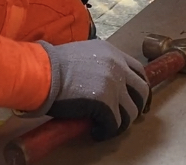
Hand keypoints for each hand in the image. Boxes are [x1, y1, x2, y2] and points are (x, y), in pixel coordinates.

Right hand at [30, 39, 148, 140]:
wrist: (43, 72)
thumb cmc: (54, 64)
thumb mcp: (84, 54)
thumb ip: (99, 63)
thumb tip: (101, 81)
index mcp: (113, 53)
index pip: (138, 71)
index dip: (138, 87)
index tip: (134, 98)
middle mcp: (118, 67)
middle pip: (142, 91)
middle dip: (137, 106)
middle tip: (127, 116)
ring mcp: (114, 85)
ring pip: (131, 111)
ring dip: (121, 122)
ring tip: (107, 127)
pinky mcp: (106, 104)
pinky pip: (115, 124)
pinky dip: (106, 132)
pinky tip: (96, 132)